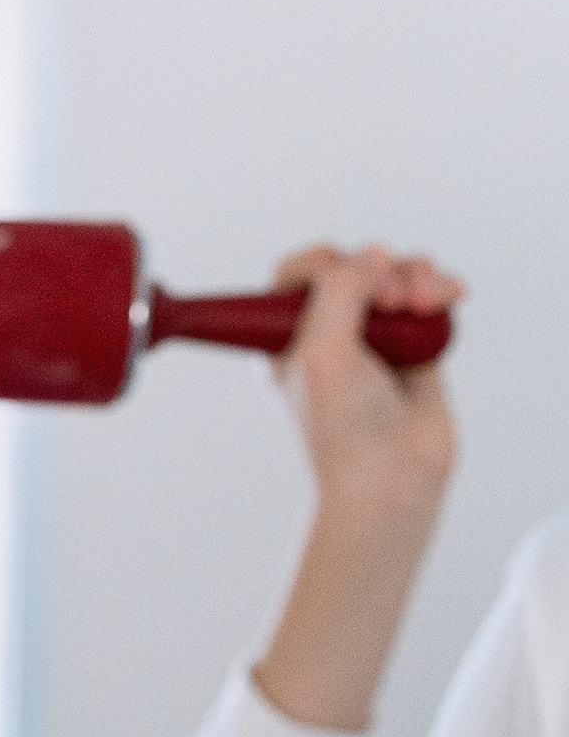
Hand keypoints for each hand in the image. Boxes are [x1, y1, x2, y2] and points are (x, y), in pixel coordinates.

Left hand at [254, 243, 461, 734]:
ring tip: (421, 306)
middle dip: (377, 270)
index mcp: (287, 342)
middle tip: (387, 303)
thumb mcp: (321, 349)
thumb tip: (373, 256)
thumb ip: (339, 288)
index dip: (317, 262)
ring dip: (414, 277)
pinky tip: (448, 297)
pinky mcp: (415, 346)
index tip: (335, 269)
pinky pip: (428, 296)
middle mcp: (329, 337)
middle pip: (354, 266)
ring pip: (397, 275)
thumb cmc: (343, 431)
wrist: (391, 480)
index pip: (294, 277)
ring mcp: (374, 340)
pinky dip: (439, 289)